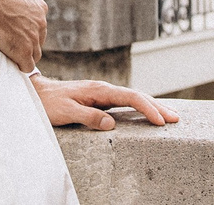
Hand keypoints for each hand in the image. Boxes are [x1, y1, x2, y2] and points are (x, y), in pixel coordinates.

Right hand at [0, 0, 46, 70]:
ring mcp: (33, 39)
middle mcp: (40, 24)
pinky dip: (21, 66)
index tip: (19, 33)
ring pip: (35, 55)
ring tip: (14, 56)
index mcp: (40, 8)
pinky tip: (13, 64)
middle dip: (28, 43)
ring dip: (25, 56)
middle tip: (14, 45)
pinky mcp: (24, 52)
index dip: (29, 31)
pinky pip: (28, 66)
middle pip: (39, 41)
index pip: (40, 26)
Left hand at [35, 76, 178, 129]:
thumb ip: (88, 117)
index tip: (160, 121)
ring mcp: (103, 93)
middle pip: (137, 96)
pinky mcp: (101, 99)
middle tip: (176, 119)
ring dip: (151, 106)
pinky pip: (126, 102)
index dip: (147, 108)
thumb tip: (112, 123)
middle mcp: (104, 89)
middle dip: (157, 106)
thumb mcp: (66, 112)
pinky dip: (140, 107)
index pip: (131, 97)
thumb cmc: (50, 103)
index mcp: (99, 90)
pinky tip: (146, 113)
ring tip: (168, 116)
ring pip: (133, 98)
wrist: (38, 93)